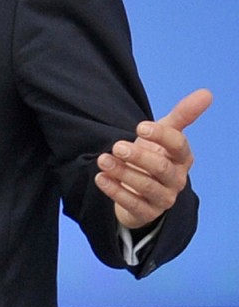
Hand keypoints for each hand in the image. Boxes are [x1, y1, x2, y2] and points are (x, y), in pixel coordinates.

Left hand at [95, 88, 211, 230]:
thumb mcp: (163, 134)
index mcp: (182, 158)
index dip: (162, 136)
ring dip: (123, 173)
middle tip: (117, 146)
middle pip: (162, 169)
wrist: (139, 190)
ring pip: (146, 187)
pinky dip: (115, 191)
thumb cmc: (153, 156)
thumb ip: (182, 115)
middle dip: (139, 157)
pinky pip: (132, 204)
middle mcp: (176, 179)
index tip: (140, 126)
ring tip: (103, 160)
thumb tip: (207, 93)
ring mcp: (162, 198)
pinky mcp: (146, 213)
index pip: (178, 146)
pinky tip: (100, 178)